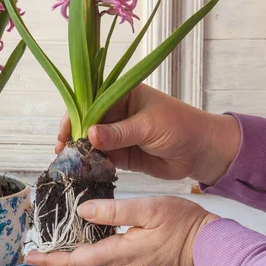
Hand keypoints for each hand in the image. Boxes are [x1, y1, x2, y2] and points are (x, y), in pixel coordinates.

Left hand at [25, 196, 218, 265]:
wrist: (212, 246)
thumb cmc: (184, 224)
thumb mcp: (147, 209)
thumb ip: (113, 211)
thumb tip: (83, 211)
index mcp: (120, 254)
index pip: (76, 262)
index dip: (51, 261)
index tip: (30, 259)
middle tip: (35, 257)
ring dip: (70, 265)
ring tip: (53, 254)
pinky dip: (87, 263)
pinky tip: (85, 251)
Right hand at [56, 84, 240, 185]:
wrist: (203, 152)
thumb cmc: (181, 127)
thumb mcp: (149, 126)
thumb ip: (119, 132)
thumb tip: (89, 134)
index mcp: (121, 94)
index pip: (89, 102)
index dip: (73, 117)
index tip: (64, 134)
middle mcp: (115, 113)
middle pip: (85, 123)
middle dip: (72, 137)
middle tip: (62, 153)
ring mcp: (117, 134)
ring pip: (91, 142)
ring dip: (80, 153)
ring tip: (68, 165)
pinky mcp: (121, 154)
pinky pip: (101, 158)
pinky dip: (91, 164)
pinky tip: (82, 171)